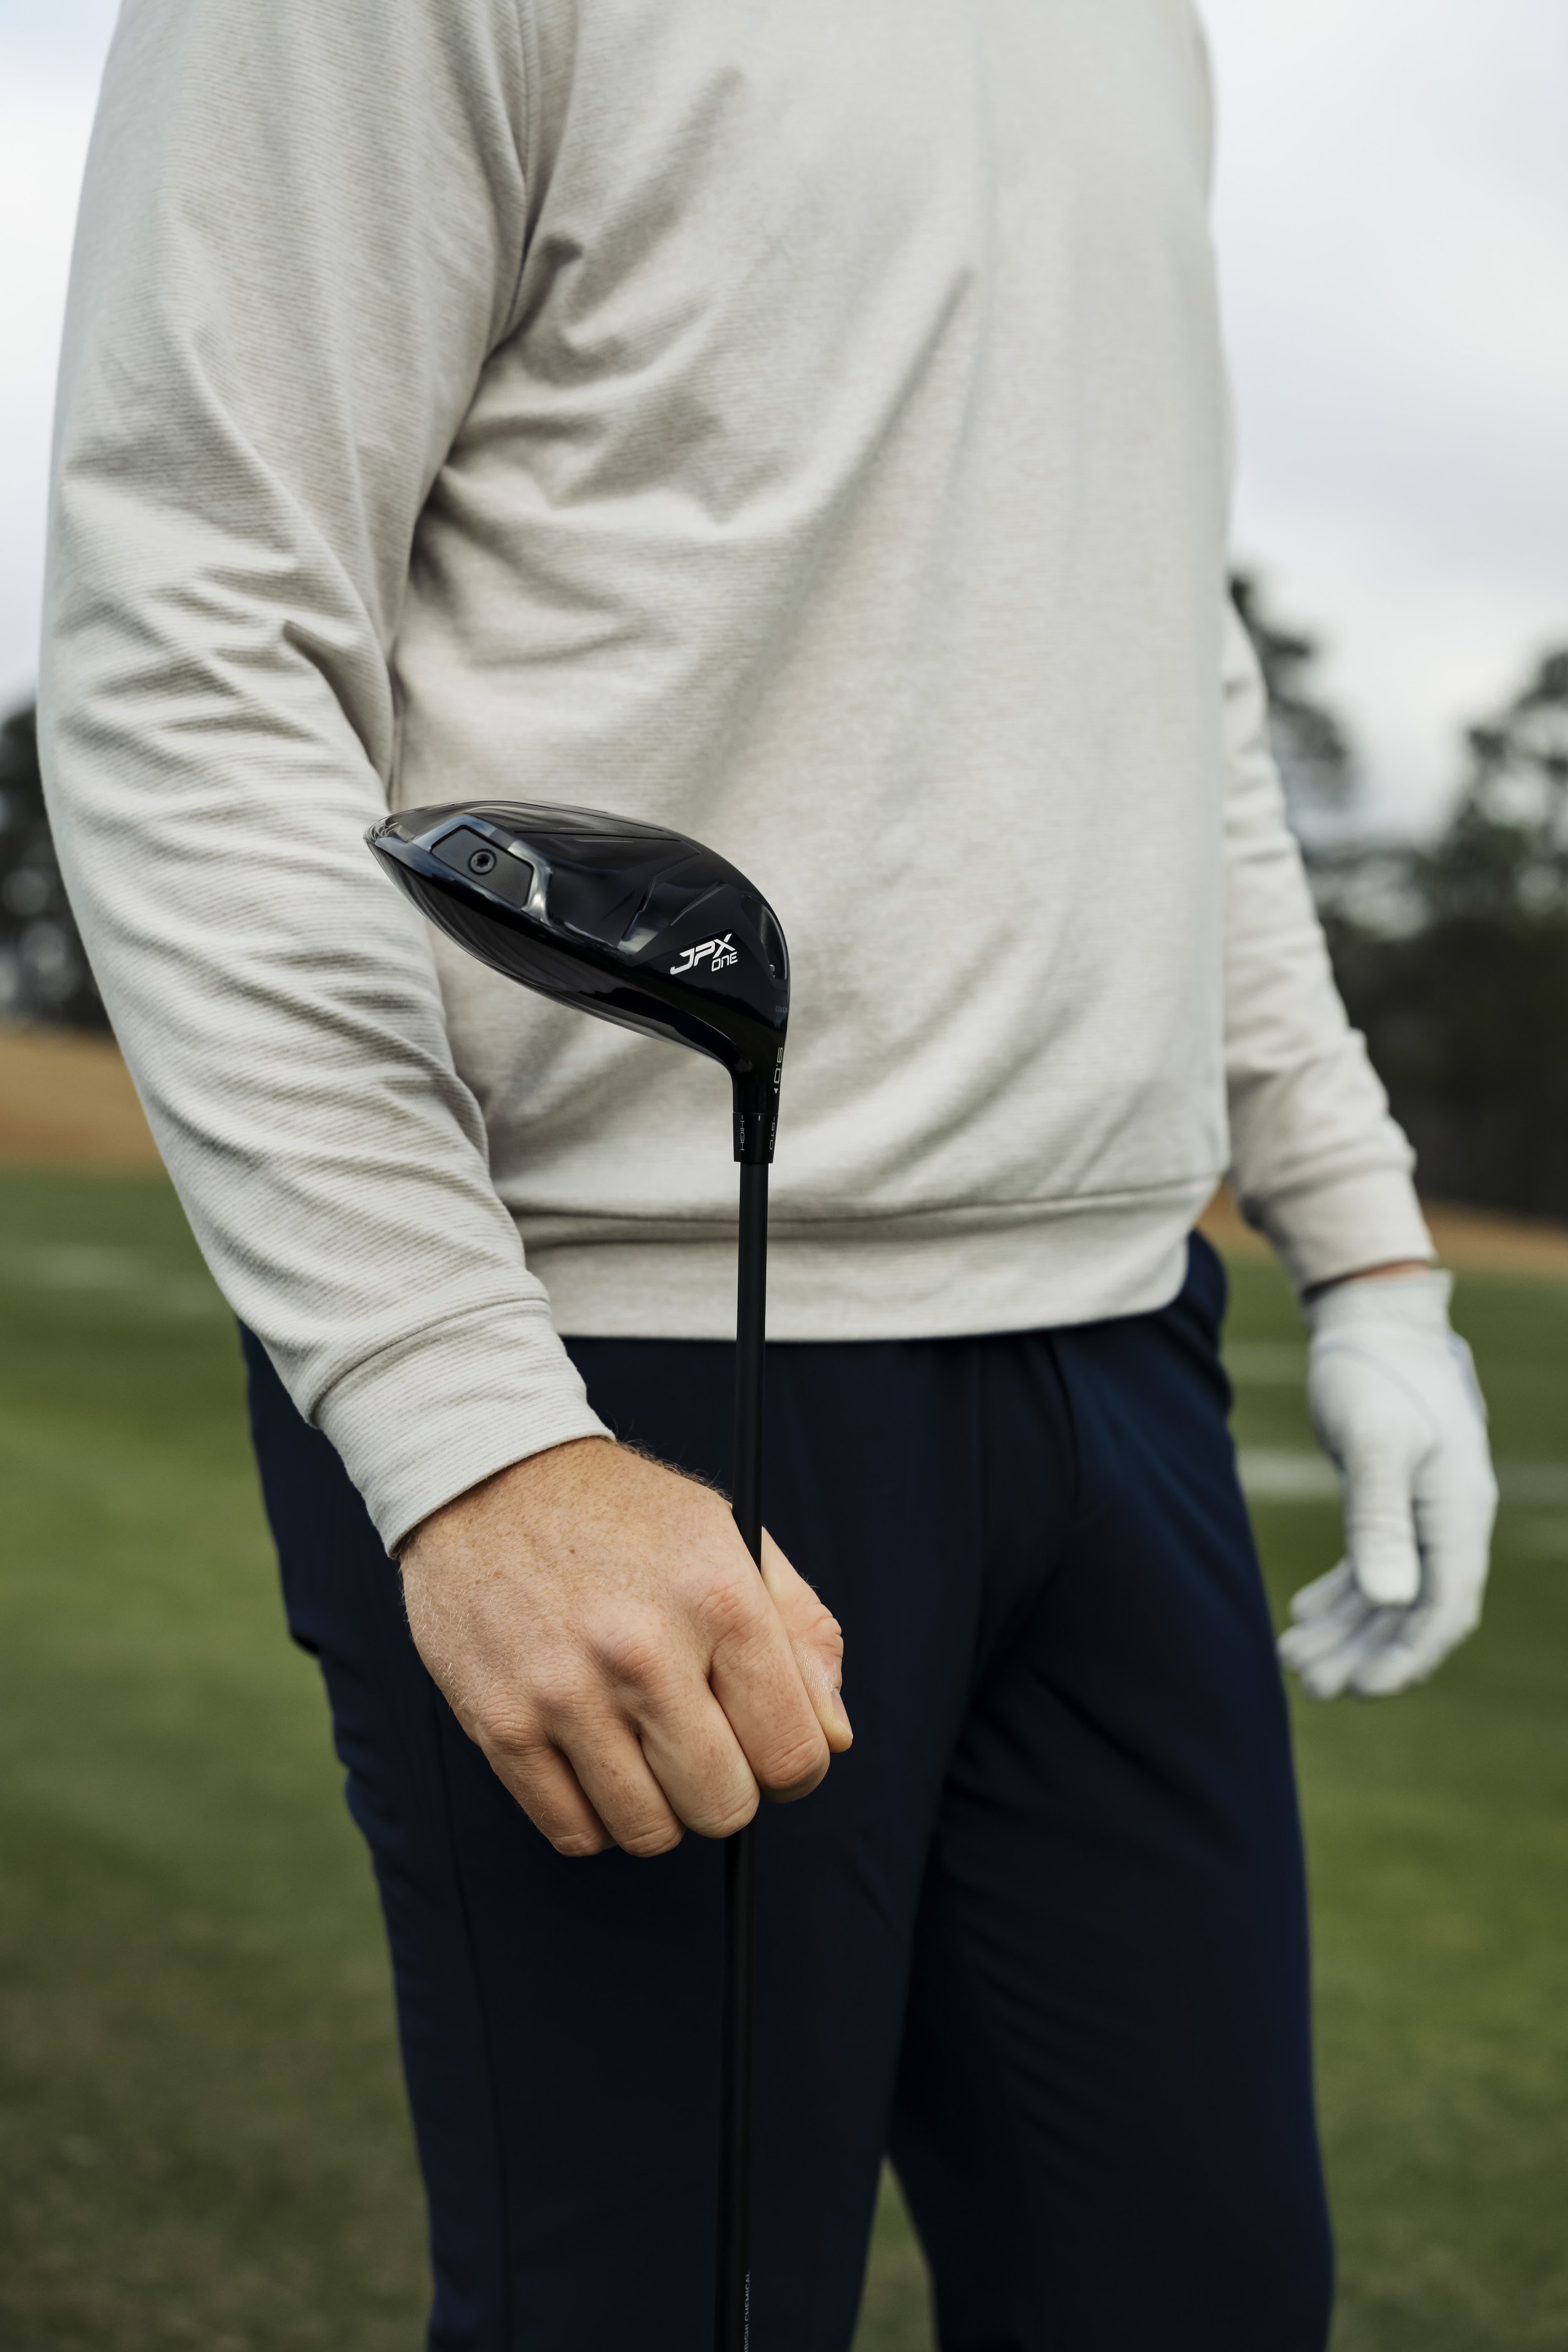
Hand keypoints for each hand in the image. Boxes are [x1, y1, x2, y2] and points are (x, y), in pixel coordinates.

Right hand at [398, 1437, 851, 1856]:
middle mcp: (643, 1649)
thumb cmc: (626, 1517)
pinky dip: (593, 1816)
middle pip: (723, 1805)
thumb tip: (832, 1739)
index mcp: (718, 1597)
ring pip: (648, 1832)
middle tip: (701, 1743)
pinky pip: (573, 1832)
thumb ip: (802, 1633)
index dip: (794, 1768)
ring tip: (642, 1746)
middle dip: (726, 1789)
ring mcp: (564, 1691)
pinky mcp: (500, 1722)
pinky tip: (592, 1757)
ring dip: (657, 1807)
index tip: (769, 1748)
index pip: (792, 1752)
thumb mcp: (731, 1537)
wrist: (490, 1477)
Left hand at [1277, 1269, 1496, 1698]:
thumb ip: (1380, 1519)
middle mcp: (1450, 1518)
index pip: (1446, 1606)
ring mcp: (1426, 1511)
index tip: (1360, 1690)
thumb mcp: (1372, 1441)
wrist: (1371, 1318)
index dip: (1407, 1655)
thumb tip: (1393, 1600)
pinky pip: (1377, 1564)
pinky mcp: (1395, 1500)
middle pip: (1415, 1611)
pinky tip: (1304, 1615)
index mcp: (1459, 1510)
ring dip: (1347, 1631)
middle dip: (1366, 1654)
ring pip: (1391, 1593)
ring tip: (1291, 1660)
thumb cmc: (1372, 1370)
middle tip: (1307, 1685)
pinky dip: (1343, 1594)